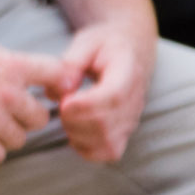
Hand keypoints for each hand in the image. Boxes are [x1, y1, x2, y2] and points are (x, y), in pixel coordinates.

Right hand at [0, 26, 64, 165]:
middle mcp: (7, 92)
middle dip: (24, 118)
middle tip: (5, 115)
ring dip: (4, 136)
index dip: (59, 87)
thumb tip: (36, 76)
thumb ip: (13, 65)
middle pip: (40, 119)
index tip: (50, 94)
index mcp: (13, 66)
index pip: (60, 75)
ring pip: (18, 140)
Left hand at [53, 15, 153, 162]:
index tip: (65, 102)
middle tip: (60, 106)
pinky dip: (87, 148)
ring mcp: (132, 119)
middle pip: (106, 124)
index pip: (113, 97)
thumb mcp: (86, 42)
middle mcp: (135, 100)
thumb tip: (58, 90)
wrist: (129, 48)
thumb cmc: (104, 45)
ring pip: (107, 142)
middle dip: (74, 120)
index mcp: (128, 72)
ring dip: (78, 134)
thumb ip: (71, 64)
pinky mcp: (124, 131)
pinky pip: (109, 152)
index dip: (86, 105)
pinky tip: (74, 131)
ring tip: (67, 116)